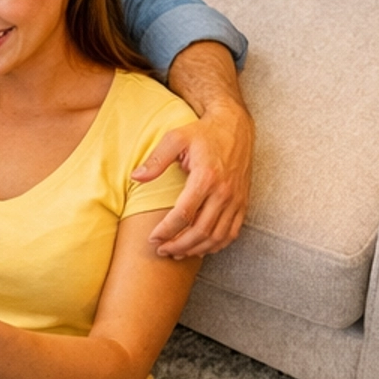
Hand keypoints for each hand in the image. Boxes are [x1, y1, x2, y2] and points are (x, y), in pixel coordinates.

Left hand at [139, 101, 252, 259]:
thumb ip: (155, 160)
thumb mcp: (175, 138)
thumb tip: (135, 177)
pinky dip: (216, 245)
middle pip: (200, 231)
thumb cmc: (202, 132)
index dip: (166, 231)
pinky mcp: (243, 202)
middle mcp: (224, 192)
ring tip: (178, 252)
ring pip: (217, 237)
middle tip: (162, 250)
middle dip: (178, 245)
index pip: (184, 215)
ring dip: (196, 249)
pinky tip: (200, 247)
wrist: (234, 126)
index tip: (152, 239)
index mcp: (206, 177)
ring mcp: (236, 199)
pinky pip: (232, 233)